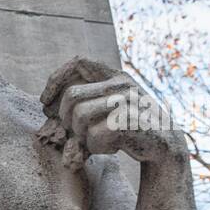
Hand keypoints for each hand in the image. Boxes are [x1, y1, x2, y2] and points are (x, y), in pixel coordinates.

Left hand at [37, 57, 185, 167]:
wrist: (164, 147)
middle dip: (66, 119)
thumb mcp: (106, 110)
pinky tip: (114, 147)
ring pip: (80, 116)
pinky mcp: (131, 120)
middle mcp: (122, 83)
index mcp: (115, 76)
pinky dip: (97, 147)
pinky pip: (94, 135)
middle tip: (77, 134)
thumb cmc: (127, 130)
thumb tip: (46, 105)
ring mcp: (128, 100)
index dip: (57, 79)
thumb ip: (82, 103)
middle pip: (72, 96)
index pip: (79, 62)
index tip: (45, 101)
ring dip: (82, 136)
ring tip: (99, 140)